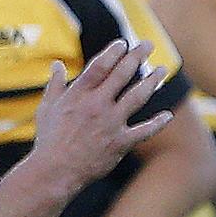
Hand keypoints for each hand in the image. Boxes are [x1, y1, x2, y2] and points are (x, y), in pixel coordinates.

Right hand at [31, 39, 173, 189]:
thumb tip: (57, 64)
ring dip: (152, 81)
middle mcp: (97, 105)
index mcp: (79, 95)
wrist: (54, 172)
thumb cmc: (49, 141)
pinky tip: (168, 115)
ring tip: (161, 69)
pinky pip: (144, 130)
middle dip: (137, 56)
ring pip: (138, 96)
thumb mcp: (47, 108)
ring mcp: (111, 123)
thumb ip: (55, 84)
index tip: (123, 44)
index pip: (100, 65)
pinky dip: (158, 123)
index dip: (114, 52)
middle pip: (122, 74)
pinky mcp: (120, 142)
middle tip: (148, 45)